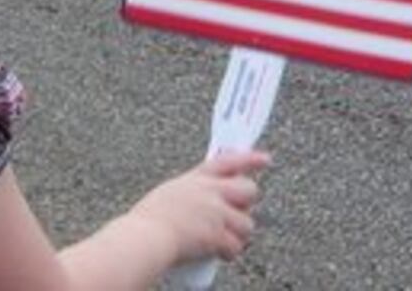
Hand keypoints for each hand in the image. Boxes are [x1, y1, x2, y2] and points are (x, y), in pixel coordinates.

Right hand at [129, 150, 269, 264]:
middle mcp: (210, 191)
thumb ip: (196, 191)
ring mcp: (216, 212)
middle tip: (234, 215)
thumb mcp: (173, 192)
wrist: (146, 237)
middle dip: (246, 204)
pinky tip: (217, 253)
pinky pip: (235, 246)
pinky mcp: (217, 235)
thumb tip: (214, 199)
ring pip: (246, 223)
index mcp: (198, 178)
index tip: (265, 159)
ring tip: (222, 240)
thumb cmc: (150, 219)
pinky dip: (228, 252)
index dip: (249, 159)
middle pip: (249, 190)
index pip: (228, 161)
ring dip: (237, 234)